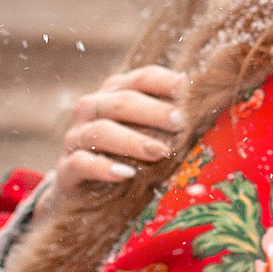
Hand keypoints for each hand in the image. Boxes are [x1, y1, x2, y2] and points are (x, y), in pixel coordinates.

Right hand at [48, 66, 185, 210]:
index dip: (163, 81)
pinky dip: (103, 168)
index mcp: (114, 94)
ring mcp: (75, 138)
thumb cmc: (125, 158)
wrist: (81, 193)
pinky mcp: (66, 169)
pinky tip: (125, 174)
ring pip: (100, 131)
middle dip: (152, 111)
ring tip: (159, 153)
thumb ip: (167, 124)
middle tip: (179, 123)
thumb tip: (206, 114)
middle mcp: (91, 110)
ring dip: (132, 141)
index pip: (140, 78)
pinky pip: (81, 163)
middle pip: (120, 102)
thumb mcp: (146, 136)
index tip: (186, 90)